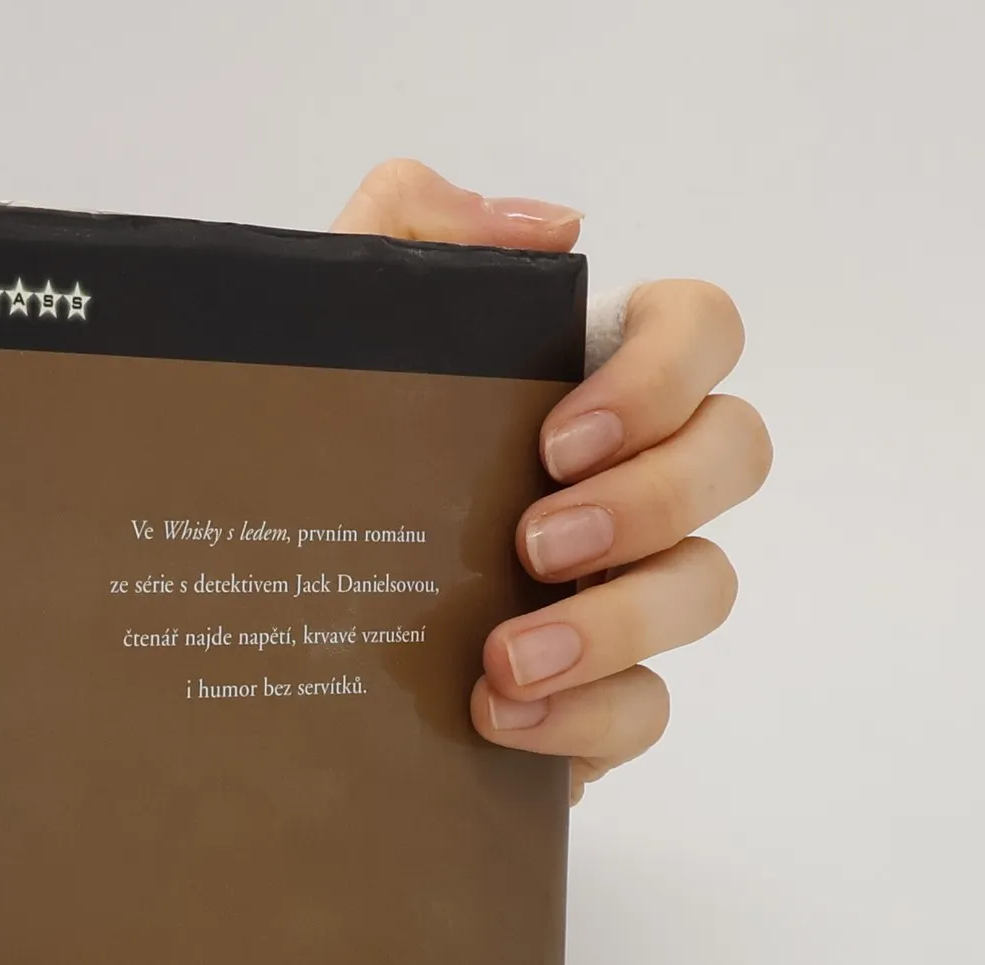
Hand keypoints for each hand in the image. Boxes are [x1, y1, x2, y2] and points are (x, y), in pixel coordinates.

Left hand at [334, 159, 771, 800]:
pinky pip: (649, 706)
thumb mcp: (319, 335)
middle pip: (735, 455)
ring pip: (706, 588)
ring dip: (616, 623)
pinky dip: (587, 715)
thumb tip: (552, 226)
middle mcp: (626, 479)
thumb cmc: (303, 467)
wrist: (249, 628)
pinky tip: (499, 717)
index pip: (699, 329)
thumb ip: (407, 233)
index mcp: (579, 382)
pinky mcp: (596, 695)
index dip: (662, 376)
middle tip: (532, 544)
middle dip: (651, 499)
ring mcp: (622, 592)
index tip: (557, 437)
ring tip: (502, 658)